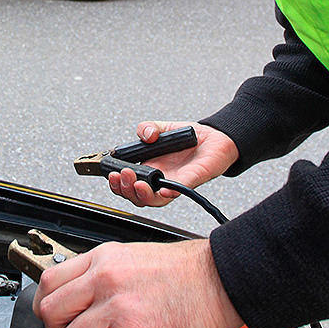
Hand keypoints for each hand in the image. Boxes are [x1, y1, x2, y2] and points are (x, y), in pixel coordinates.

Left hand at [33, 239, 241, 327]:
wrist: (216, 280)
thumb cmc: (181, 271)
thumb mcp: (129, 257)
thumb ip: (96, 273)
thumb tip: (71, 297)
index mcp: (102, 259)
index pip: (49, 282)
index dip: (45, 304)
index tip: (53, 315)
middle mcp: (105, 280)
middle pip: (52, 312)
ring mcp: (118, 309)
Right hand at [108, 121, 237, 207]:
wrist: (216, 138)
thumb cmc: (190, 138)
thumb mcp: (163, 127)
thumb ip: (148, 127)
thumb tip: (145, 135)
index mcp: (150, 168)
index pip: (129, 184)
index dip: (117, 183)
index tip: (112, 174)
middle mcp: (160, 179)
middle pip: (137, 197)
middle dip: (125, 190)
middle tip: (123, 176)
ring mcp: (175, 183)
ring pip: (154, 200)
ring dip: (141, 195)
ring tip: (137, 183)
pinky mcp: (192, 180)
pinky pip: (179, 190)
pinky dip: (169, 192)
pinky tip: (163, 190)